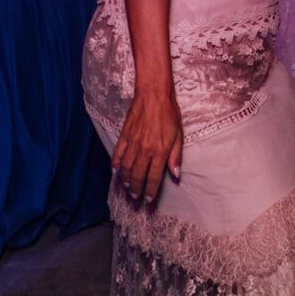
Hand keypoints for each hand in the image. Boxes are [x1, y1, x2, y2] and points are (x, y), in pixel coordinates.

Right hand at [111, 87, 182, 204]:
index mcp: (159, 151)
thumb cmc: (169, 113)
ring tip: (127, 188)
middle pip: (138, 176)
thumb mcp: (179, 135)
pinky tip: (115, 171)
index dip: (150, 191)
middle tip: (135, 198)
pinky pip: (118, 153)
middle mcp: (145, 150)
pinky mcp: (124, 135)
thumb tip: (175, 174)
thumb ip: (175, 156)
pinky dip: (116, 164)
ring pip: (127, 167)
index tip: (148, 200)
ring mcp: (133, 143)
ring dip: (126, 180)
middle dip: (137, 190)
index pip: (153, 177)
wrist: (153, 95)